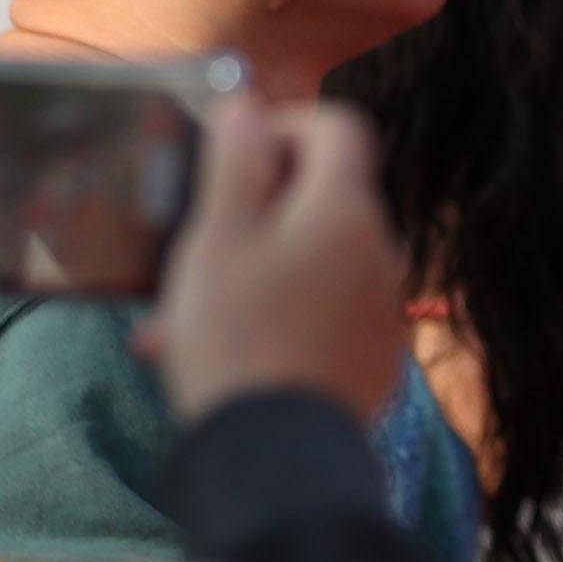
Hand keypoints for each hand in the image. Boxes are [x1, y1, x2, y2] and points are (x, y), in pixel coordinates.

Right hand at [140, 97, 409, 423]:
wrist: (278, 457)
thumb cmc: (238, 337)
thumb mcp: (217, 238)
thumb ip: (235, 161)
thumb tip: (249, 104)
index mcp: (346, 209)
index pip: (338, 126)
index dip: (285, 123)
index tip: (233, 153)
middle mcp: (382, 250)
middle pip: (322, 197)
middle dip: (253, 212)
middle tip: (191, 247)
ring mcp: (383, 307)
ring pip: (312, 263)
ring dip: (252, 273)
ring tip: (179, 320)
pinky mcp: (375, 357)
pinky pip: (323, 314)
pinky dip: (277, 317)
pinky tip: (219, 354)